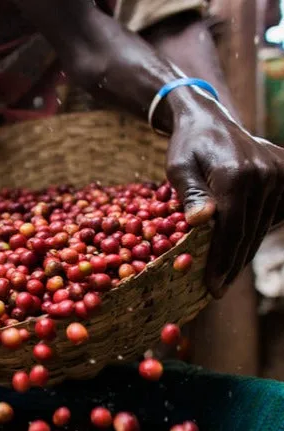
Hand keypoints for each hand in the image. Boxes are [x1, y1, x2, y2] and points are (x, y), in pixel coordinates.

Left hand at [165, 98, 283, 297]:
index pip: (231, 229)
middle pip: (248, 233)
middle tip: (216, 290)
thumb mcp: (178, 169)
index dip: (221, 261)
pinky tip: (237, 251)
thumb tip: (201, 222)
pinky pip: (272, 214)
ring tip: (225, 276)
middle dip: (231, 265)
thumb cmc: (186, 147)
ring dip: (243, 253)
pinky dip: (255, 233)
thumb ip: (190, 195)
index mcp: (236, 175)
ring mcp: (278, 173)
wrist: (208, 119)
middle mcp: (264, 174)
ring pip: (261, 227)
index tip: (212, 287)